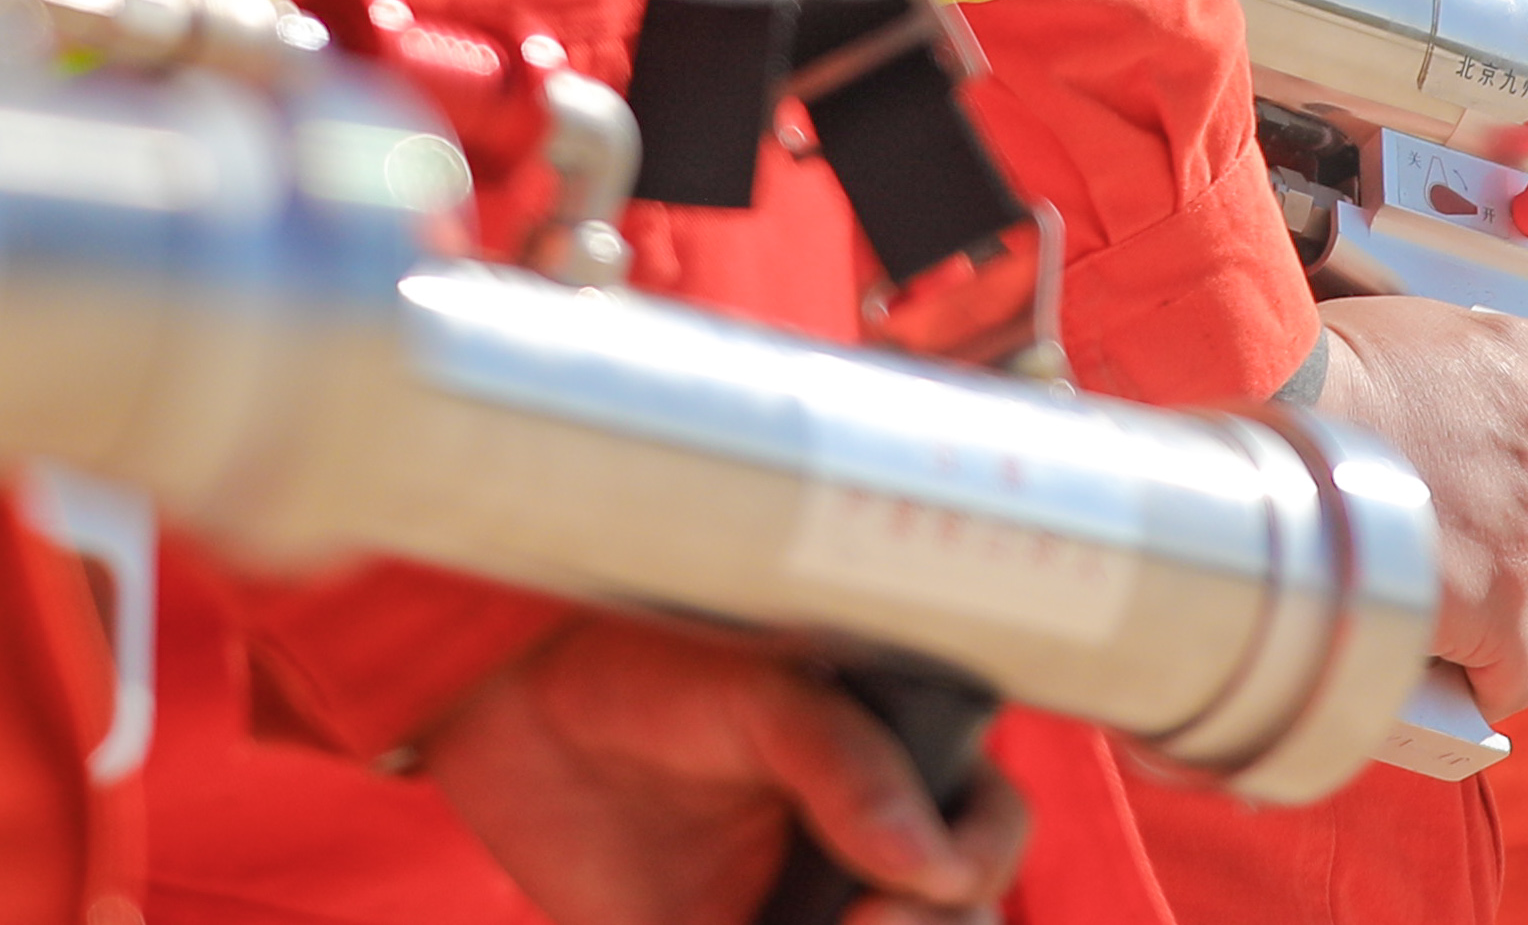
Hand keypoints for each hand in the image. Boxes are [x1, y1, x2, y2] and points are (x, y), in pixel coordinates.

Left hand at [419, 616, 1027, 924]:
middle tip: (862, 921)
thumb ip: (845, 759)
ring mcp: (790, 906)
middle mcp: (857, 841)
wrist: (513, 707)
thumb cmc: (648, 657)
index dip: (977, 864)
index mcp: (894, 757)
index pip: (986, 831)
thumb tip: (933, 863)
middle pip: (955, 918)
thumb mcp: (756, 687)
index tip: (923, 880)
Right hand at [1312, 292, 1527, 717]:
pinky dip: (1486, 682)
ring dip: (1503, 626)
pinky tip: (1438, 665)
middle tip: (1461, 575)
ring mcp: (1527, 516)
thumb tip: (1439, 462)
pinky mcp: (1500, 593)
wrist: (1266, 413)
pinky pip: (1517, 672)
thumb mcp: (1402, 349)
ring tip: (1426, 608)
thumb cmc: (1306, 382)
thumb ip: (1452, 397)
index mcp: (1522, 361)